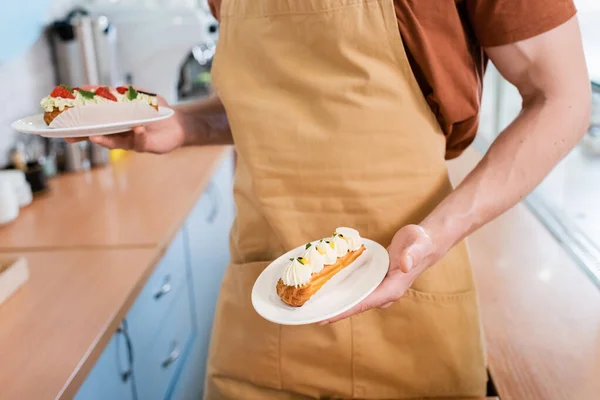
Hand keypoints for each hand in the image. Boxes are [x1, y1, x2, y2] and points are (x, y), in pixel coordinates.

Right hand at [66, 95, 186, 153]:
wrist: (179, 124)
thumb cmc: (157, 110)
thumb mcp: (140, 96)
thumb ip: (125, 93)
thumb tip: (111, 89)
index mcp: (115, 119)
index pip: (93, 118)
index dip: (78, 117)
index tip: (63, 113)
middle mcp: (120, 132)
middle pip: (98, 134)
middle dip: (83, 135)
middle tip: (68, 136)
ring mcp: (131, 139)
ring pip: (114, 142)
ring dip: (104, 139)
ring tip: (93, 137)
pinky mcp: (146, 145)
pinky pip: (140, 141)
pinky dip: (138, 135)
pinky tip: (137, 129)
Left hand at [321, 225, 439, 323]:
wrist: (425, 241)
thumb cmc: (421, 242)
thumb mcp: (417, 245)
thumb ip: (412, 255)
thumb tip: (405, 264)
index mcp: (392, 289)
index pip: (363, 304)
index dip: (344, 311)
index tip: (325, 317)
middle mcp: (384, 292)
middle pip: (355, 305)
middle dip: (335, 311)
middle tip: (311, 314)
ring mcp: (379, 288)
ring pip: (354, 298)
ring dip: (336, 302)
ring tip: (313, 305)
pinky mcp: (375, 281)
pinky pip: (356, 289)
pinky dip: (342, 290)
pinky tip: (326, 287)